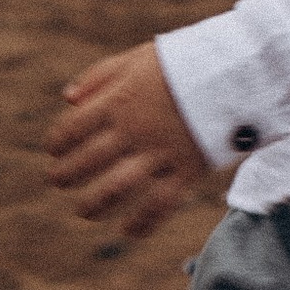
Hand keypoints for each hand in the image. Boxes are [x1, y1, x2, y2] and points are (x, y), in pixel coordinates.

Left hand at [46, 41, 218, 241]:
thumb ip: (100, 76)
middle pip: (89, 160)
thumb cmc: (183, 62)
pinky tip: (127, 232)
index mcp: (119, 100)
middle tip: (57, 181)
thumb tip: (67, 98)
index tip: (54, 151)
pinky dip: (143, 222)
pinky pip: (160, 204)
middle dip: (67, 175)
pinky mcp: (187, 170)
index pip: (74, 128)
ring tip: (83, 212)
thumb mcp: (137, 58)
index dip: (58, 142)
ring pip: (118, 188)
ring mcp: (160, 153)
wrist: (235, 70)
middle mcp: (134, 129)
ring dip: (95, 204)